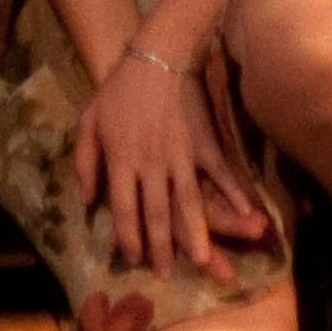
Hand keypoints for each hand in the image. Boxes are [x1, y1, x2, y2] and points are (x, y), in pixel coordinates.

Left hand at [72, 42, 272, 280]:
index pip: (123, 209)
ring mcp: (180, 154)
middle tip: (167, 274)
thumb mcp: (89, 122)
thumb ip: (85, 162)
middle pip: (156, 214)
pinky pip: (220, 173)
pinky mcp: (203, 142)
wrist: (155, 56)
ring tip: (204, 261)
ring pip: (188, 202)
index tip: (131, 258)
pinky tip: (246, 213)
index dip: (127, 237)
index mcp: (120, 159)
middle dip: (161, 248)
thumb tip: (89, 201)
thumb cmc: (118, 90)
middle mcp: (150, 163)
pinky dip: (234, 194)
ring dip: (196, 234)